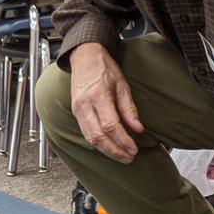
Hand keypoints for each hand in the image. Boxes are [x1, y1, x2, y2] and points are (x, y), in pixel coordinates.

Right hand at [69, 42, 144, 163]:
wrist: (84, 56)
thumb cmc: (103, 68)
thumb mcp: (122, 85)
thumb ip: (129, 109)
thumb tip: (138, 129)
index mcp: (98, 95)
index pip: (110, 126)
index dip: (122, 140)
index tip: (134, 149)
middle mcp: (84, 104)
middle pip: (98, 136)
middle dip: (114, 151)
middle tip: (128, 157)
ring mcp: (77, 109)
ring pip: (90, 138)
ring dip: (106, 151)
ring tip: (122, 156)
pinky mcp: (75, 112)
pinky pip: (86, 133)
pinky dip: (98, 144)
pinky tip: (110, 147)